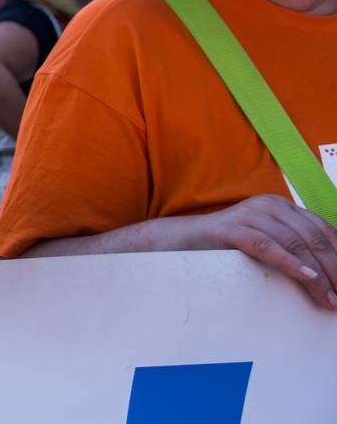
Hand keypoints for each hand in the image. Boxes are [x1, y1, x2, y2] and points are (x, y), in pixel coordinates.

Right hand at [183, 194, 336, 310]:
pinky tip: (308, 278)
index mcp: (282, 207)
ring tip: (330, 299)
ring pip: (295, 242)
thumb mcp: (267, 242)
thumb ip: (292, 247)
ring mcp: (249, 214)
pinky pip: (266, 246)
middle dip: (335, 270)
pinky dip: (291, 263)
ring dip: (318, 275)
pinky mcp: (230, 228)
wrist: (182, 242)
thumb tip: (328, 275)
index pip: (324, 230)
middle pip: (314, 237)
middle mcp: (269, 205)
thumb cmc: (229, 248)